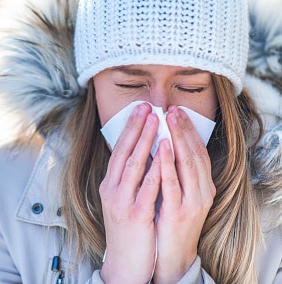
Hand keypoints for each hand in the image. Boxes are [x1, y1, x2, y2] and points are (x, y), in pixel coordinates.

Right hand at [99, 103, 160, 282]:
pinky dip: (154, 168)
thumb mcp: (121, 200)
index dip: (129, 129)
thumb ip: (127, 179)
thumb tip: (140, 153)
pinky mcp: (136, 215)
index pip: (118, 150)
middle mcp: (112, 190)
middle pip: (124, 152)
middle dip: (136, 127)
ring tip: (156, 121)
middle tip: (147, 106)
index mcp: (109, 185)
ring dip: (145, 140)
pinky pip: (146, 188)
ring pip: (133, 164)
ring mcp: (122, 202)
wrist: (124, 262)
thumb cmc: (128, 230)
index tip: (140, 110)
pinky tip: (162, 154)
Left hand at [152, 106, 215, 282]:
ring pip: (187, 163)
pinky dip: (167, 163)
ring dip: (178, 139)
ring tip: (168, 118)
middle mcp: (202, 191)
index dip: (188, 129)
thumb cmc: (170, 221)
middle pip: (194, 152)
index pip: (197, 150)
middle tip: (172, 108)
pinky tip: (162, 146)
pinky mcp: (179, 212)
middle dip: (183, 128)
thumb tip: (161, 144)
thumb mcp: (178, 193)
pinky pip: (173, 183)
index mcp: (202, 185)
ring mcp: (192, 201)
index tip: (176, 110)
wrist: (171, 256)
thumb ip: (174, 172)